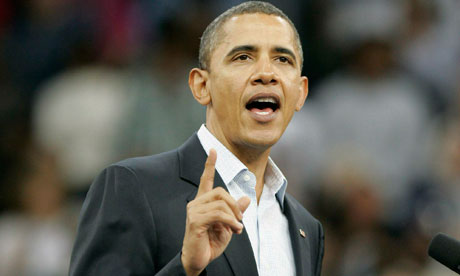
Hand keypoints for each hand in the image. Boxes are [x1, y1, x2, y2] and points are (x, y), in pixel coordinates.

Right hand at [181, 149, 250, 275]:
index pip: (206, 180)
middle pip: (220, 191)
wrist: (198, 260)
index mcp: (203, 203)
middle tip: (240, 221)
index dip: (209, 165)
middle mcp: (196, 203)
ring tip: (237, 229)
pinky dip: (231, 221)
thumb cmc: (210, 243)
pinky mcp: (195, 220)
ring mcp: (193, 211)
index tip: (213, 150)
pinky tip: (234, 230)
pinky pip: (219, 214)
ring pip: (221, 203)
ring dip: (234, 217)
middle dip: (234, 205)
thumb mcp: (228, 226)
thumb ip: (235, 211)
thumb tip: (246, 198)